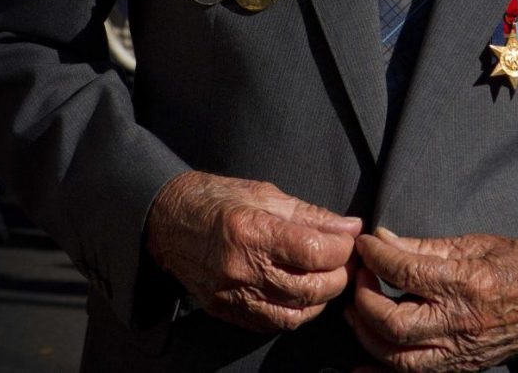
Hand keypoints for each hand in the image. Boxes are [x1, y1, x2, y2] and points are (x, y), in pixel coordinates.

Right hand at [146, 170, 361, 331]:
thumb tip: (351, 226)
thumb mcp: (266, 195)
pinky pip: (274, 323)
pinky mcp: (227, 310)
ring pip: (296, 312)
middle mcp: (243, 268)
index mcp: (253, 231)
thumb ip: (312, 215)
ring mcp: (233, 294)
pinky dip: (297, 312)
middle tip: (346, 261)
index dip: (343, 249)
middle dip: (339, 275)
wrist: (166, 221)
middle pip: (311, 288)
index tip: (349, 240)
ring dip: (322, 298)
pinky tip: (303, 295)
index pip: (315, 253)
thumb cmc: (216, 200)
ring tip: (328, 277)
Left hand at [346, 229, 517, 371]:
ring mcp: (459, 352)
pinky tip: (361, 367)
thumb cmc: (516, 265)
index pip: (405, 272)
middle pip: (393, 322)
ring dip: (367, 334)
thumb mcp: (472, 243)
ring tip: (357, 310)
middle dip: (364, 299)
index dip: (376, 256)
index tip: (364, 244)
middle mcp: (459, 322)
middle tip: (360, 277)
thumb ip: (423, 246)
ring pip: (397, 357)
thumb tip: (383, 239)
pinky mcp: (459, 368)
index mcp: (465, 283)